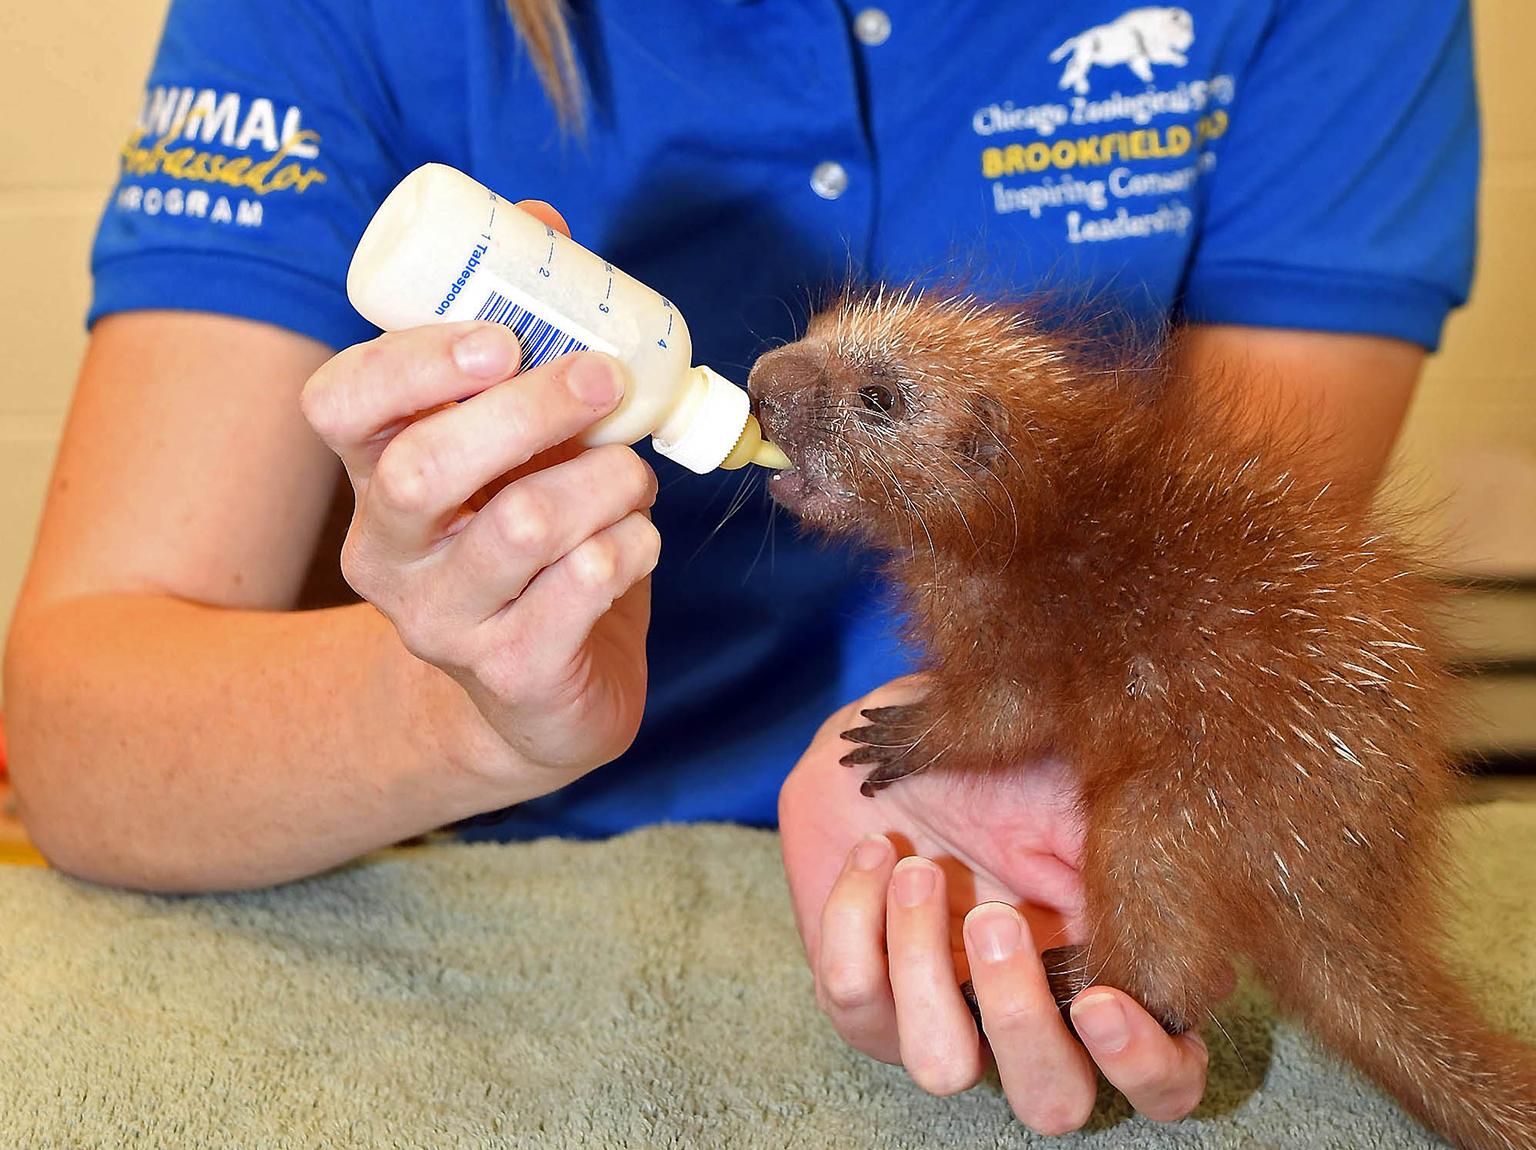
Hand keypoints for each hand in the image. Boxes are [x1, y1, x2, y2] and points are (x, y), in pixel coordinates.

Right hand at [300, 203, 659, 794]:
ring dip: (604, 478)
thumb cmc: (526, 539)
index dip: (410, 362)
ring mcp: (442, 620)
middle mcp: (386, 551)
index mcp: (372, 475)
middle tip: (605, 381)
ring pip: (521, 526)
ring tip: (631, 474)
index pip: (338, 405)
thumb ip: (519, 345)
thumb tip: (540, 223)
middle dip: (529, 409)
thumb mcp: (510, 446)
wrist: (538, 690)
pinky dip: (632, 543)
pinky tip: (637, 538)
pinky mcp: (510, 671)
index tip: (499, 338)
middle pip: (424, 468)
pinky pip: (581, 585)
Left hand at [779, 677, 1213, 1132]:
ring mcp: (940, 1014)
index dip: (1142, 1065)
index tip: (1099, 1002)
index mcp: (1107, 974)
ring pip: (941, 1068)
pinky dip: (857, 920)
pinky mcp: (862, 996)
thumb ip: (1129, 870)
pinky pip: (854, 1003)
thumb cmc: (1006, 767)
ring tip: (919, 869)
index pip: (1162, 1081)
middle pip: (1051, 1103)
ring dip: (925, 965)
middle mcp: (1028, 1014)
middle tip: (995, 919)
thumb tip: (1181, 930)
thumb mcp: (1081, 799)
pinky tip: (876, 854)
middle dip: (1021, 1021)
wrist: (900, 730)